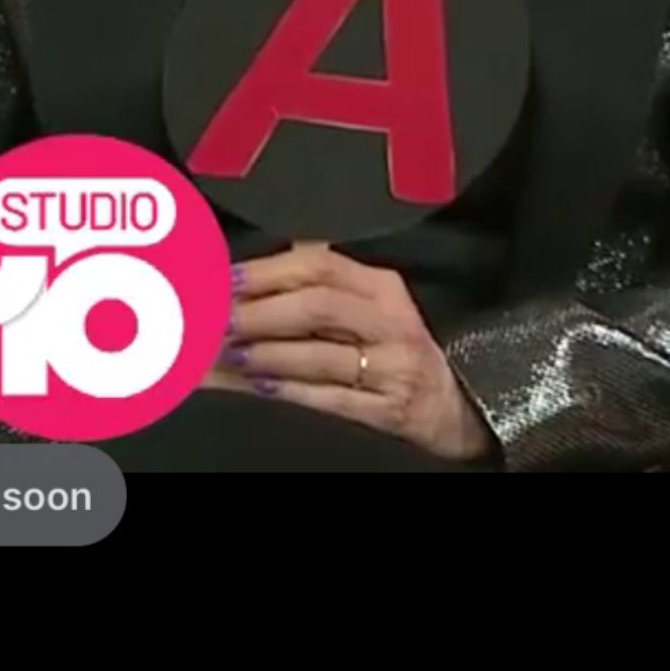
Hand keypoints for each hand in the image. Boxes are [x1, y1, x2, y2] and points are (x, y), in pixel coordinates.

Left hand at [218, 242, 494, 460]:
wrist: (453, 406)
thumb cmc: (396, 347)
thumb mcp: (372, 303)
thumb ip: (324, 277)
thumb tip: (255, 260)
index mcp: (381, 286)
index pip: (320, 265)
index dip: (268, 270)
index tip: (224, 278)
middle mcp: (390, 322)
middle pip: (318, 305)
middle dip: (261, 311)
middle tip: (216, 319)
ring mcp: (391, 368)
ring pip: (320, 355)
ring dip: (267, 353)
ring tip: (227, 353)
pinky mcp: (388, 411)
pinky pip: (331, 399)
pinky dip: (291, 391)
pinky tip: (260, 386)